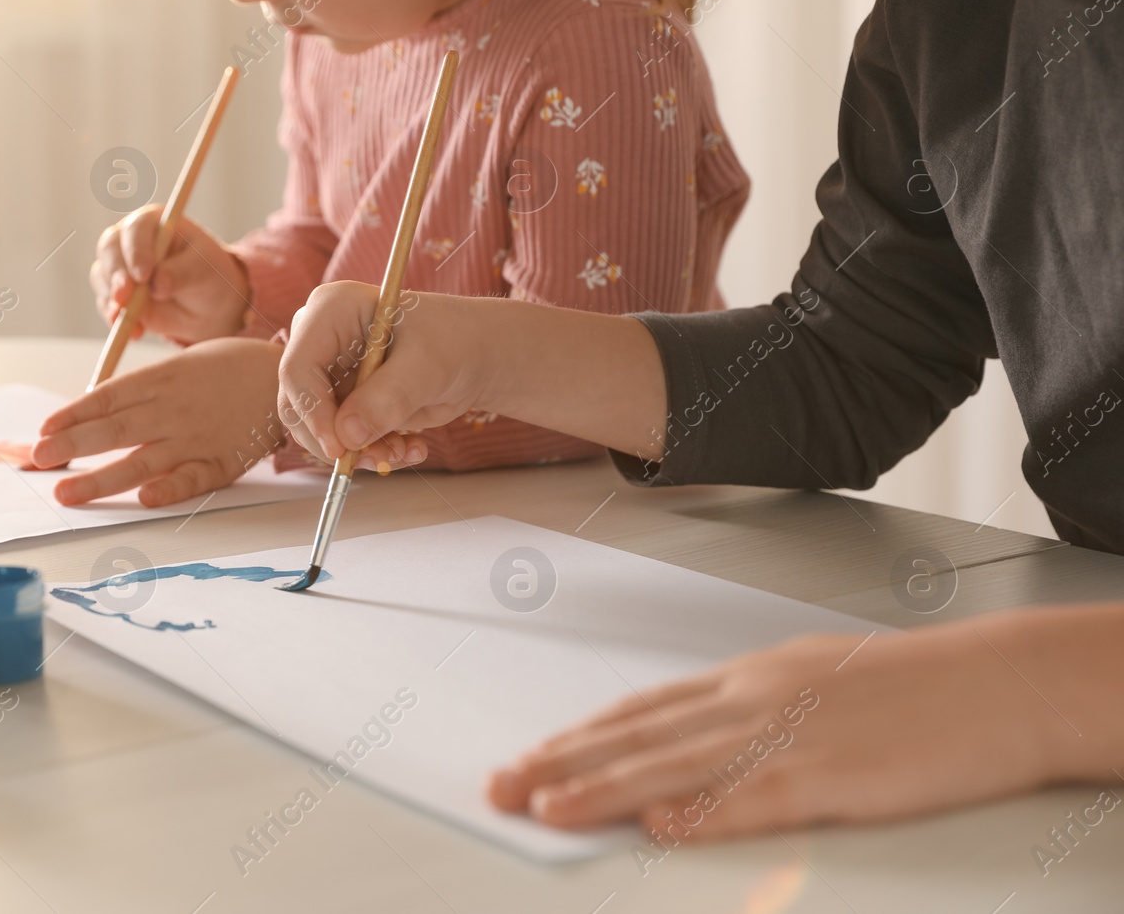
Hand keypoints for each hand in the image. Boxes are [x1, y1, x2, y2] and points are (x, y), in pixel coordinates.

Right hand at [90, 206, 252, 344]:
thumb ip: (181, 273)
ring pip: (103, 277)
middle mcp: (130, 240)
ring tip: (135, 323)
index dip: (136, 251)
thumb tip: (157, 285)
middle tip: (125, 298)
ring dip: (114, 300)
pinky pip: (107, 304)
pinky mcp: (116, 294)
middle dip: (115, 275)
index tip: (144, 275)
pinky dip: (116, 318)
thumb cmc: (209, 276)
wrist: (207, 306)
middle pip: (109, 250)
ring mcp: (120, 267)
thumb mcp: (203, 271)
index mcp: (154, 223)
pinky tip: (135, 332)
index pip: (136, 229)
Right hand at [277, 283, 492, 465]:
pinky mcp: (343, 401)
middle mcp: (320, 341)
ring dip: (359, 451)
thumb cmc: (453, 341)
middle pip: (297, 404)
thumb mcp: (426, 366)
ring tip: (404, 452)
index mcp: (331, 311)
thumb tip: (347, 435)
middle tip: (379, 458)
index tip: (340, 449)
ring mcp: (329, 373)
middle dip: (335, 440)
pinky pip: (341, 439)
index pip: (298, 369)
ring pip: (318, 429)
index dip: (313, 413)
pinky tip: (409, 447)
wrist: (474, 355)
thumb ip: (387, 398)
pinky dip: (372, 452)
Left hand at [486, 614, 1087, 840]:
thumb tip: (696, 734)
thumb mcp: (813, 679)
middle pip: (640, 736)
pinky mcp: (833, 776)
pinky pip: (756, 798)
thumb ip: (749, 706)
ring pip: (677, 766)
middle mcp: (752, 700)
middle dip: (564, 764)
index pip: (643, 708)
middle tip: (504, 786)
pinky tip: (661, 825)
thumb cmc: (912, 684)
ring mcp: (790, 736)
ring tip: (548, 808)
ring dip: (605, 790)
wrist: (997, 682)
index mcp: (749, 677)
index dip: (579, 736)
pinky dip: (704, 813)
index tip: (532, 757)